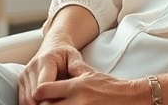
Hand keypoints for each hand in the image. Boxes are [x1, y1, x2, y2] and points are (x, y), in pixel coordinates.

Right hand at [17, 40, 84, 104]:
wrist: (54, 45)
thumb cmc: (66, 53)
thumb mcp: (74, 56)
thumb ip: (76, 67)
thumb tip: (80, 78)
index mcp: (46, 61)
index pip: (43, 86)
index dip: (50, 99)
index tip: (60, 102)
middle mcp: (33, 67)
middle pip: (34, 95)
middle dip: (44, 104)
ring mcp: (25, 74)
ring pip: (26, 99)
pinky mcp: (22, 80)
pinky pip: (23, 99)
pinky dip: (31, 104)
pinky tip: (43, 104)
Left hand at [30, 59, 144, 103]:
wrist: (129, 97)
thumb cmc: (109, 85)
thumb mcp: (89, 72)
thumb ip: (73, 69)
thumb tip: (58, 68)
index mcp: (75, 86)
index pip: (44, 90)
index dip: (38, 93)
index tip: (39, 95)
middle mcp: (77, 101)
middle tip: (48, 103)